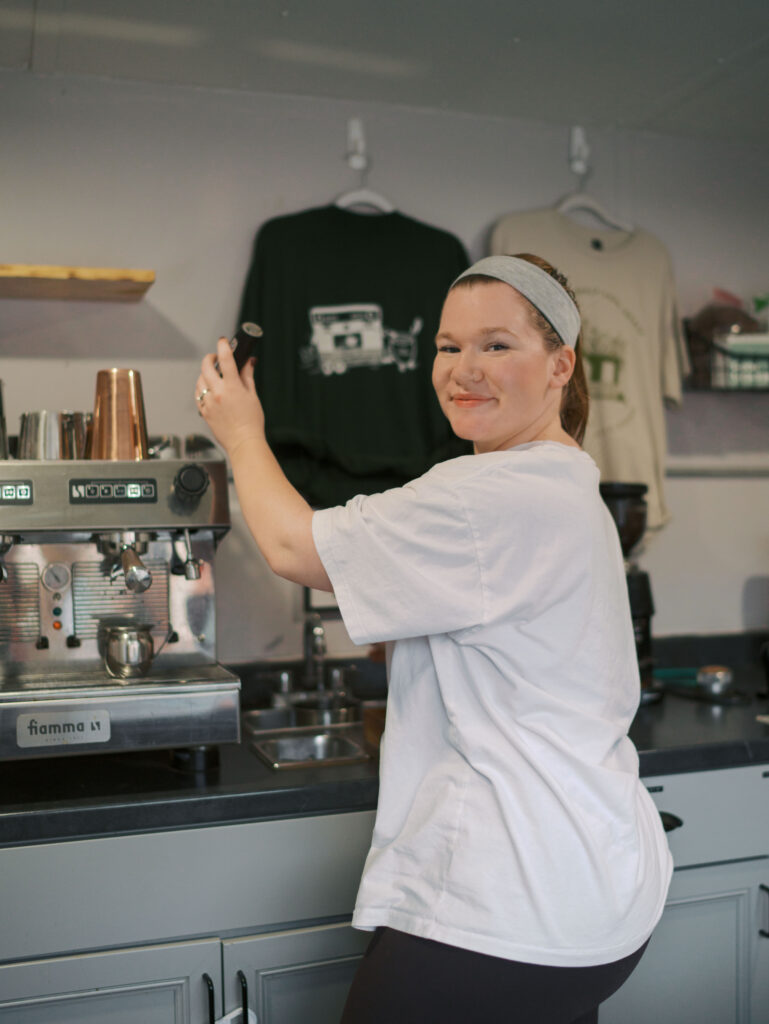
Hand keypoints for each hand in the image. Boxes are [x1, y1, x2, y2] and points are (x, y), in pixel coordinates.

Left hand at [194, 337, 263, 455]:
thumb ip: (247, 376)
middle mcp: (217, 393)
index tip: (223, 341)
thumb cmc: (251, 422)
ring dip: (204, 374)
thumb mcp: (253, 396)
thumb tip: (248, 362)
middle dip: (210, 358)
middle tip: (215, 358)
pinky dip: (201, 388)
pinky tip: (208, 390)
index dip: (223, 346)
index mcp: (232, 387)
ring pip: (199, 380)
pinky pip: (197, 395)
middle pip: (206, 366)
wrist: (243, 442)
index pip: (225, 359)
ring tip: (213, 376)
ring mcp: (208, 403)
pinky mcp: (204, 411)